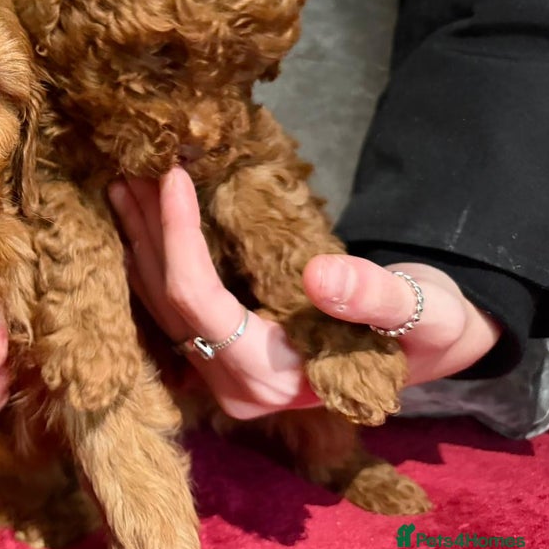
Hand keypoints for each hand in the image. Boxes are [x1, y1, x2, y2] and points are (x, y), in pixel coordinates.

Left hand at [108, 167, 501, 419]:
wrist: (424, 344)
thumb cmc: (424, 326)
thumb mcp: (420, 310)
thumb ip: (374, 298)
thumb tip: (320, 279)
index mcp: (274, 378)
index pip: (201, 303)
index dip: (180, 236)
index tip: (172, 175)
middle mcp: (234, 384)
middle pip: (168, 300)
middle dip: (148, 229)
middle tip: (130, 164)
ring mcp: (221, 373)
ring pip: (160, 302)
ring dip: (142, 239)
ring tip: (124, 181)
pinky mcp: (219, 354)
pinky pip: (171, 302)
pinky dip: (156, 254)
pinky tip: (142, 216)